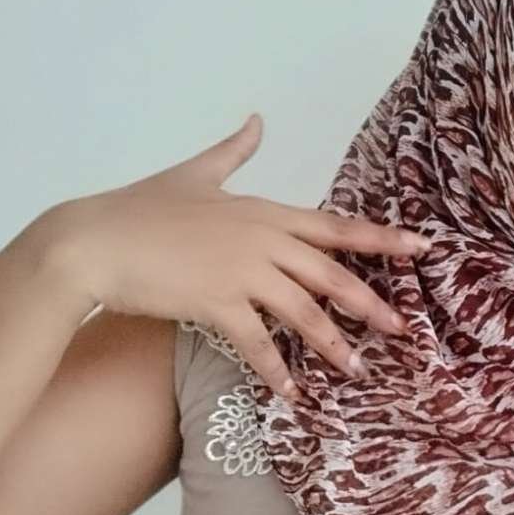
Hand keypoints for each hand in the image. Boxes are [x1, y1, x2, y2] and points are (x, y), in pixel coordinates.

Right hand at [42, 113, 430, 394]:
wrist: (93, 239)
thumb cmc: (139, 207)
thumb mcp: (195, 173)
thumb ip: (234, 151)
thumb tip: (257, 120)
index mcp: (264, 211)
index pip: (335, 226)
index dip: (381, 239)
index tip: (420, 248)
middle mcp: (262, 240)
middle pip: (331, 274)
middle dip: (371, 303)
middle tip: (403, 329)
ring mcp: (241, 271)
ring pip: (303, 311)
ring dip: (333, 343)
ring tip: (357, 369)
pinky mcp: (215, 302)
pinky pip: (257, 343)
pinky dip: (277, 371)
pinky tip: (293, 394)